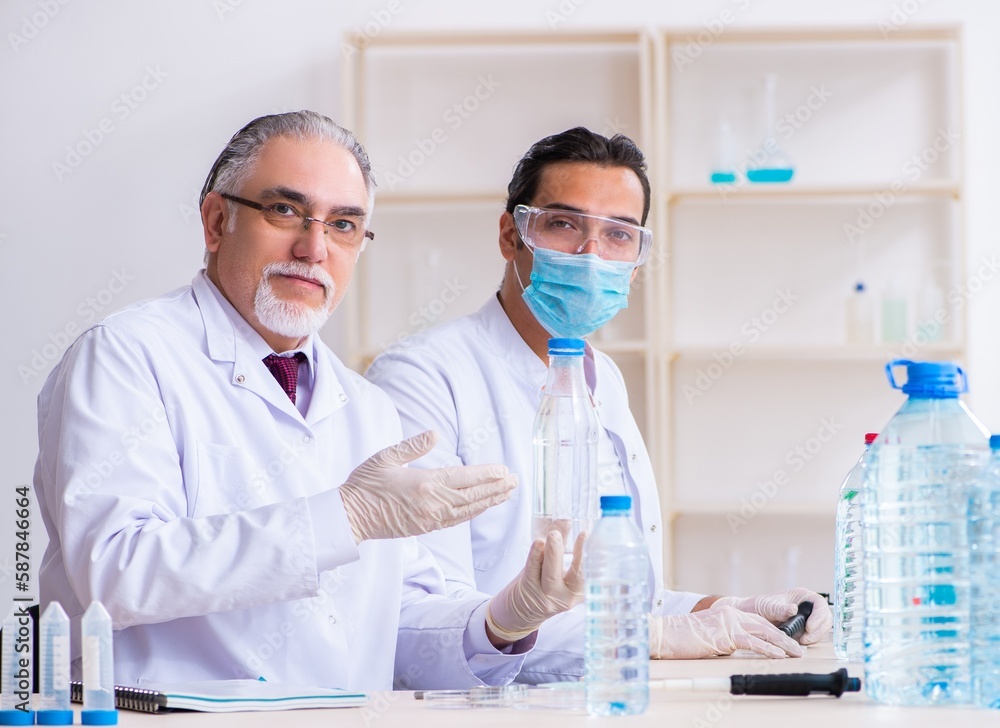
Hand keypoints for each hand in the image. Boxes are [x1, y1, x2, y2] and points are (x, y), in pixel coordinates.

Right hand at [339, 430, 516, 542]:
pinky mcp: (426, 528)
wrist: (350, 517)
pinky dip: (474, 512)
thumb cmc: (365, 484)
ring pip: (469, 510)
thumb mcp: (385, 457)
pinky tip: (482, 506)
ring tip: (507, 493)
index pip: (464, 478)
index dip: (486, 474)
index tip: (504, 470)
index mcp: (425, 484)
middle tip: (515, 481)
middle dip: (496, 488)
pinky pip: (457, 520)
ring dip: (490, 501)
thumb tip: (435, 433)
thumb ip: (413, 446)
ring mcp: (431, 518)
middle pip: (473, 496)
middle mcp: (433, 503)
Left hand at [486, 530, 585, 643]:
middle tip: (579, 535)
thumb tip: (567, 519)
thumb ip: (563, 545)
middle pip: (574, 576)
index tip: (591, 535)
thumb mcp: (558, 569)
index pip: (590, 573)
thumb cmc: (543, 584)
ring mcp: (547, 597)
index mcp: (579, 592)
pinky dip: (535, 556)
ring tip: (554, 535)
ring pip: (551, 575)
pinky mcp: (529, 591)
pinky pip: (533, 572)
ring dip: (553, 554)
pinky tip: (538, 543)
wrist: (520, 611)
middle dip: (576, 554)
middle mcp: (566, 598)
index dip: (591, 554)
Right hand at [649, 607, 803, 658]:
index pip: (757, 621)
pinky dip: (768, 649)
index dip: (775, 630)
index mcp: (727, 612)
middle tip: (798, 647)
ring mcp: (728, 623)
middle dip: (785, 637)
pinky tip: (778, 655)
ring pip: (764, 632)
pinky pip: (752, 643)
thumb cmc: (683, 637)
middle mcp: (730, 614)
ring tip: (796, 652)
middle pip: (765, 625)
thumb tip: (736, 647)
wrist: (667, 634)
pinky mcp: (725, 635)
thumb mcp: (709, 634)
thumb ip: (725, 636)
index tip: (787, 640)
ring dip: (783, 644)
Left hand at [711, 587, 832, 644]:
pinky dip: (810, 641)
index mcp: (801, 595)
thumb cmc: (758, 606)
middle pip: (825, 617)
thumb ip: (780, 609)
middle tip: (806, 638)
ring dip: (815, 636)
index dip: (819, 615)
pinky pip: (814, 636)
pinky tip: (800, 643)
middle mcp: (806, 606)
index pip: (820, 603)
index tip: (809, 626)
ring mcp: (807, 619)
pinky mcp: (803, 630)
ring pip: (821, 628)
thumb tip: (793, 609)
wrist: (749, 617)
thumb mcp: (768, 606)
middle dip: (818, 629)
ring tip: (801, 642)